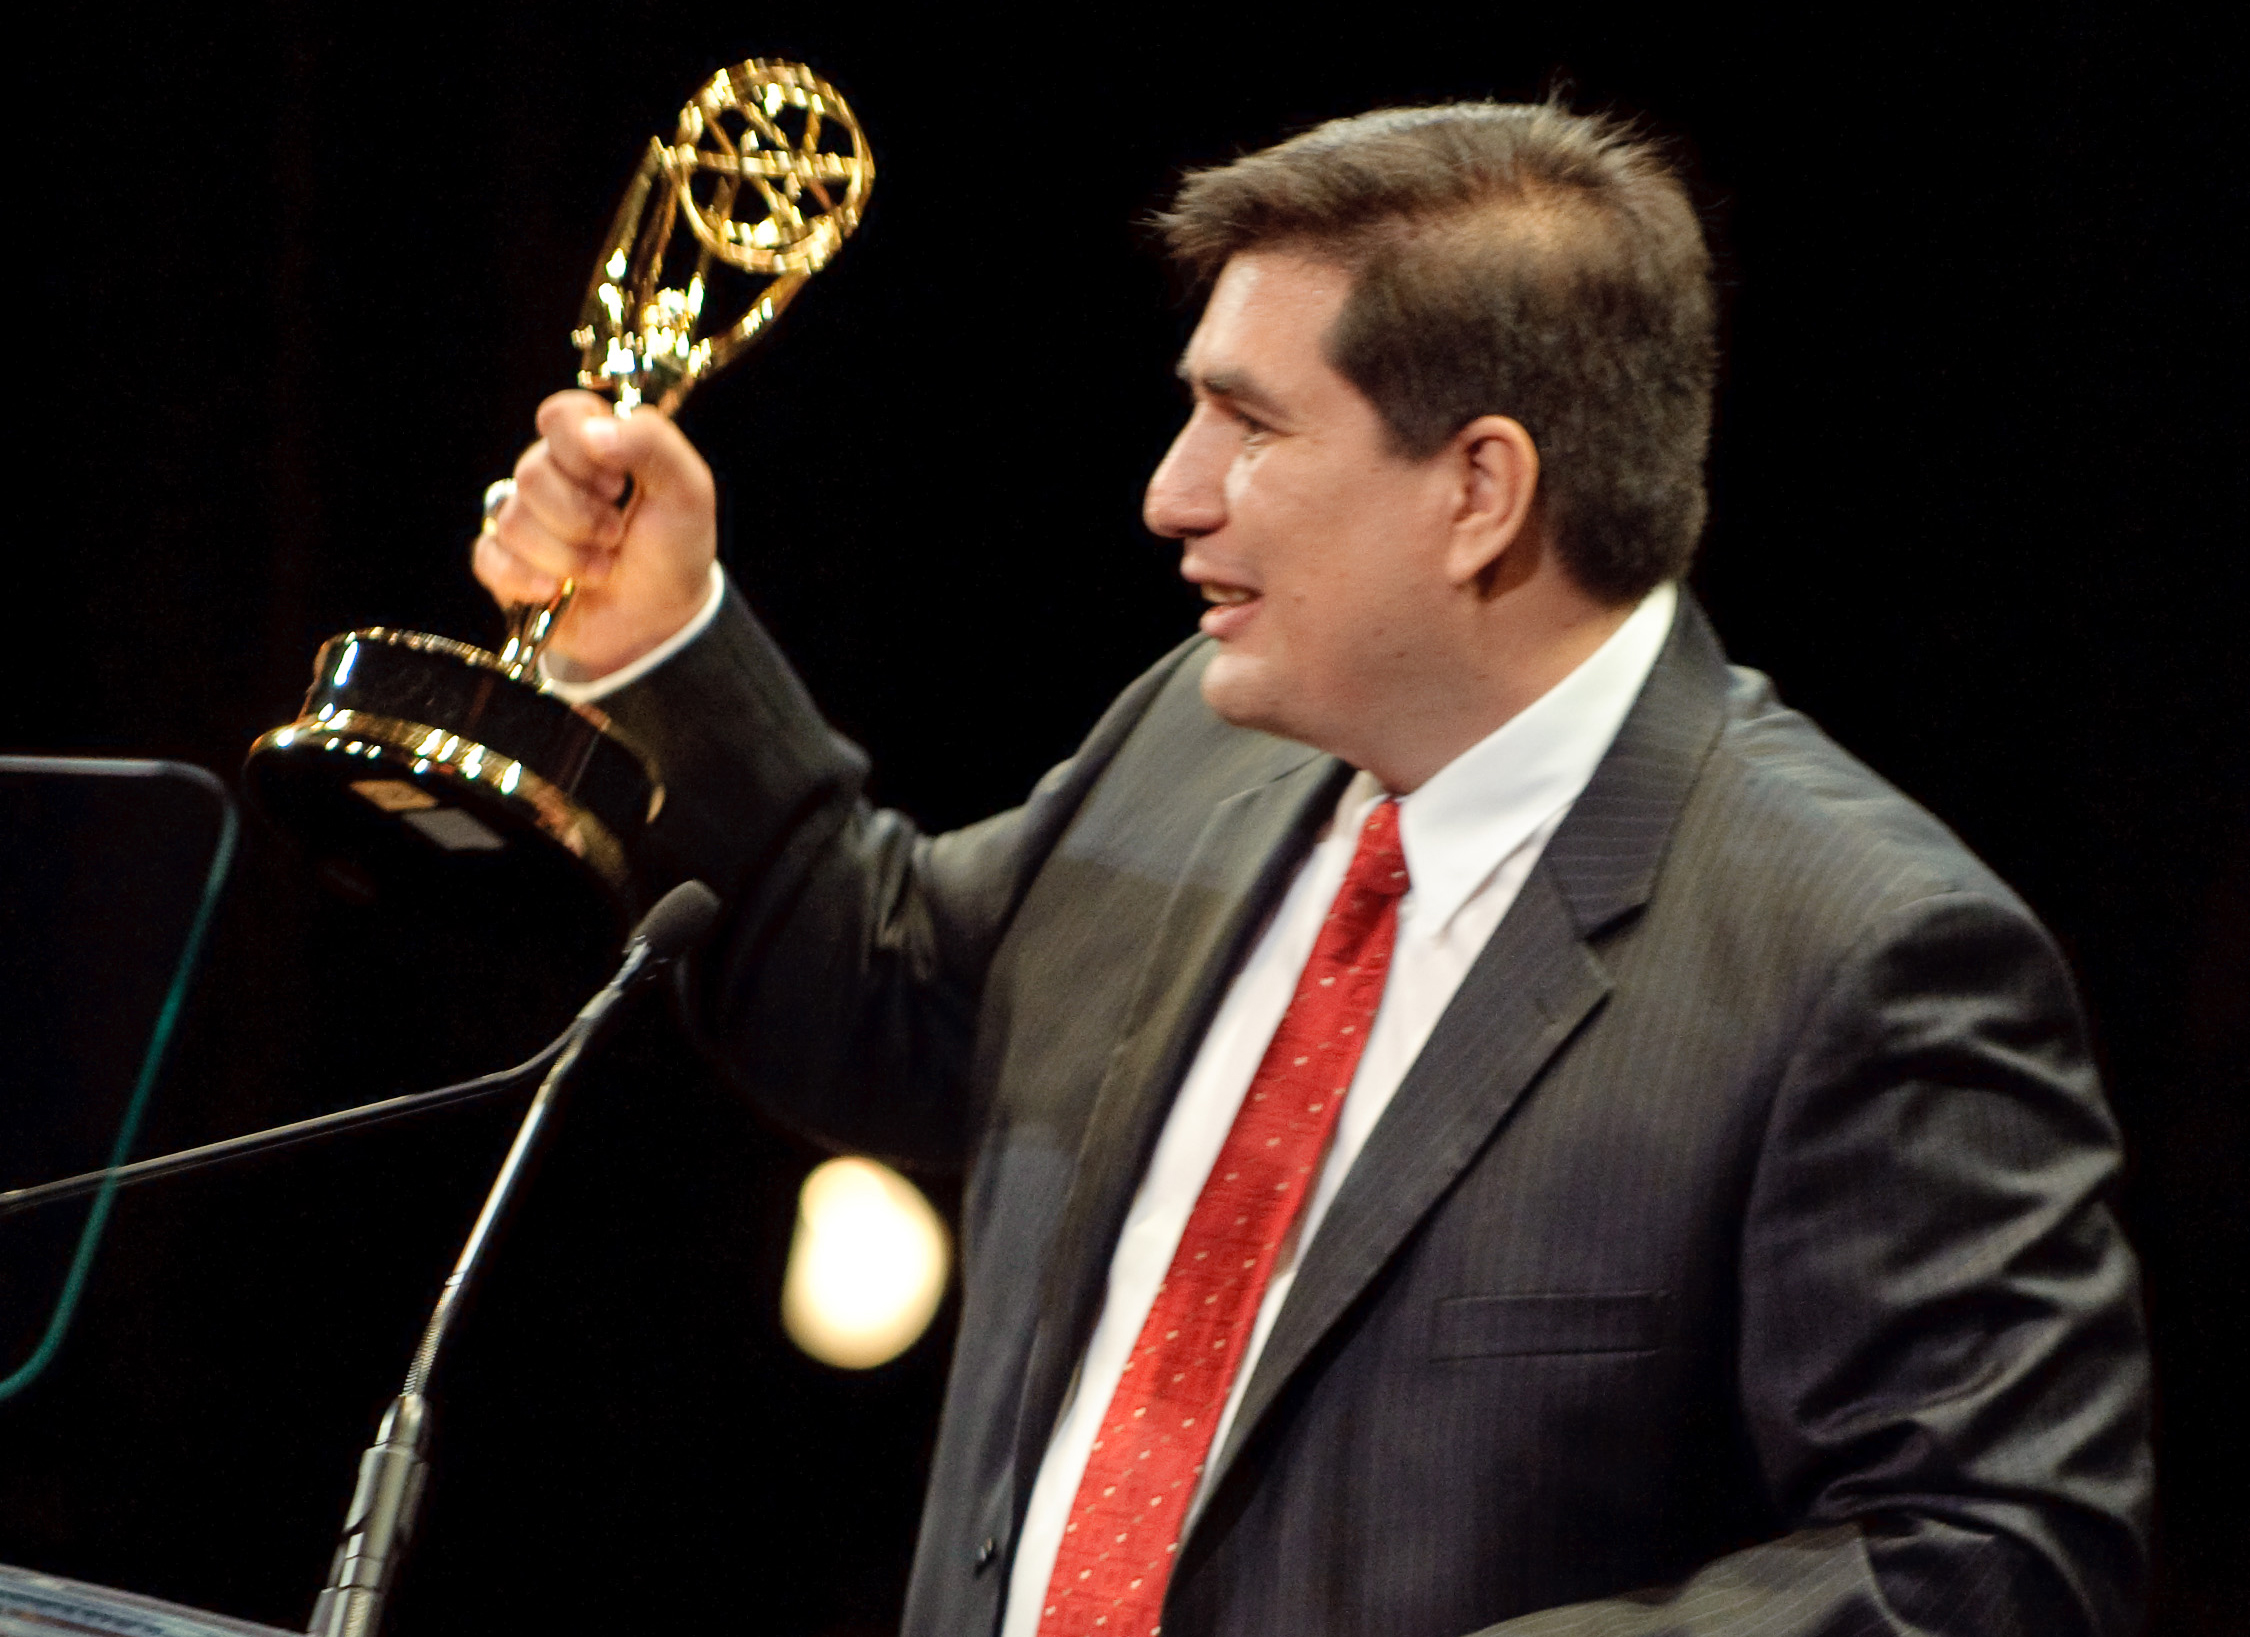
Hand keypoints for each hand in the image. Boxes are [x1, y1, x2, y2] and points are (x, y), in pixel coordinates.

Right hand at [472, 390, 718, 678]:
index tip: (616, 484)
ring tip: (603, 568)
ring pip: (513, 522)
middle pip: (532, 473)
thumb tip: (593, 432)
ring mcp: (524, 519)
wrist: (662, 619)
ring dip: (568, 557)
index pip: (559, 416)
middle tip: (616, 535)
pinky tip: (557, 589)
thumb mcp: (687, 489)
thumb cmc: (674, 547)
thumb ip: (650, 443)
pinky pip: (489, 559)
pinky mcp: (505, 563)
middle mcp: (551, 474)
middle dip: (582, 517)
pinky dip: (527, 579)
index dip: (582, 451)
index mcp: (591, 443)